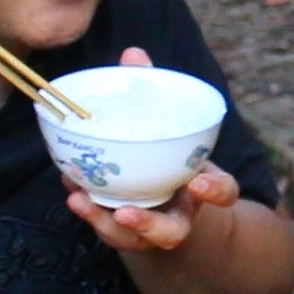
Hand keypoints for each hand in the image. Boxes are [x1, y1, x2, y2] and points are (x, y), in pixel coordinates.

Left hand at [65, 46, 240, 251]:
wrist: (166, 198)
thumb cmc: (169, 153)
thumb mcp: (168, 125)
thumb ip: (153, 92)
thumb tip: (133, 54)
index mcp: (202, 186)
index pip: (223, 192)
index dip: (214, 190)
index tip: (199, 182)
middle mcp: (180, 214)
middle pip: (172, 233)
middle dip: (150, 225)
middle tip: (127, 212)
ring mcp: (150, 229)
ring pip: (133, 240)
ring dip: (104, 222)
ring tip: (80, 198)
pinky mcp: (125, 233)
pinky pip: (106, 229)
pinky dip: (88, 210)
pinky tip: (71, 188)